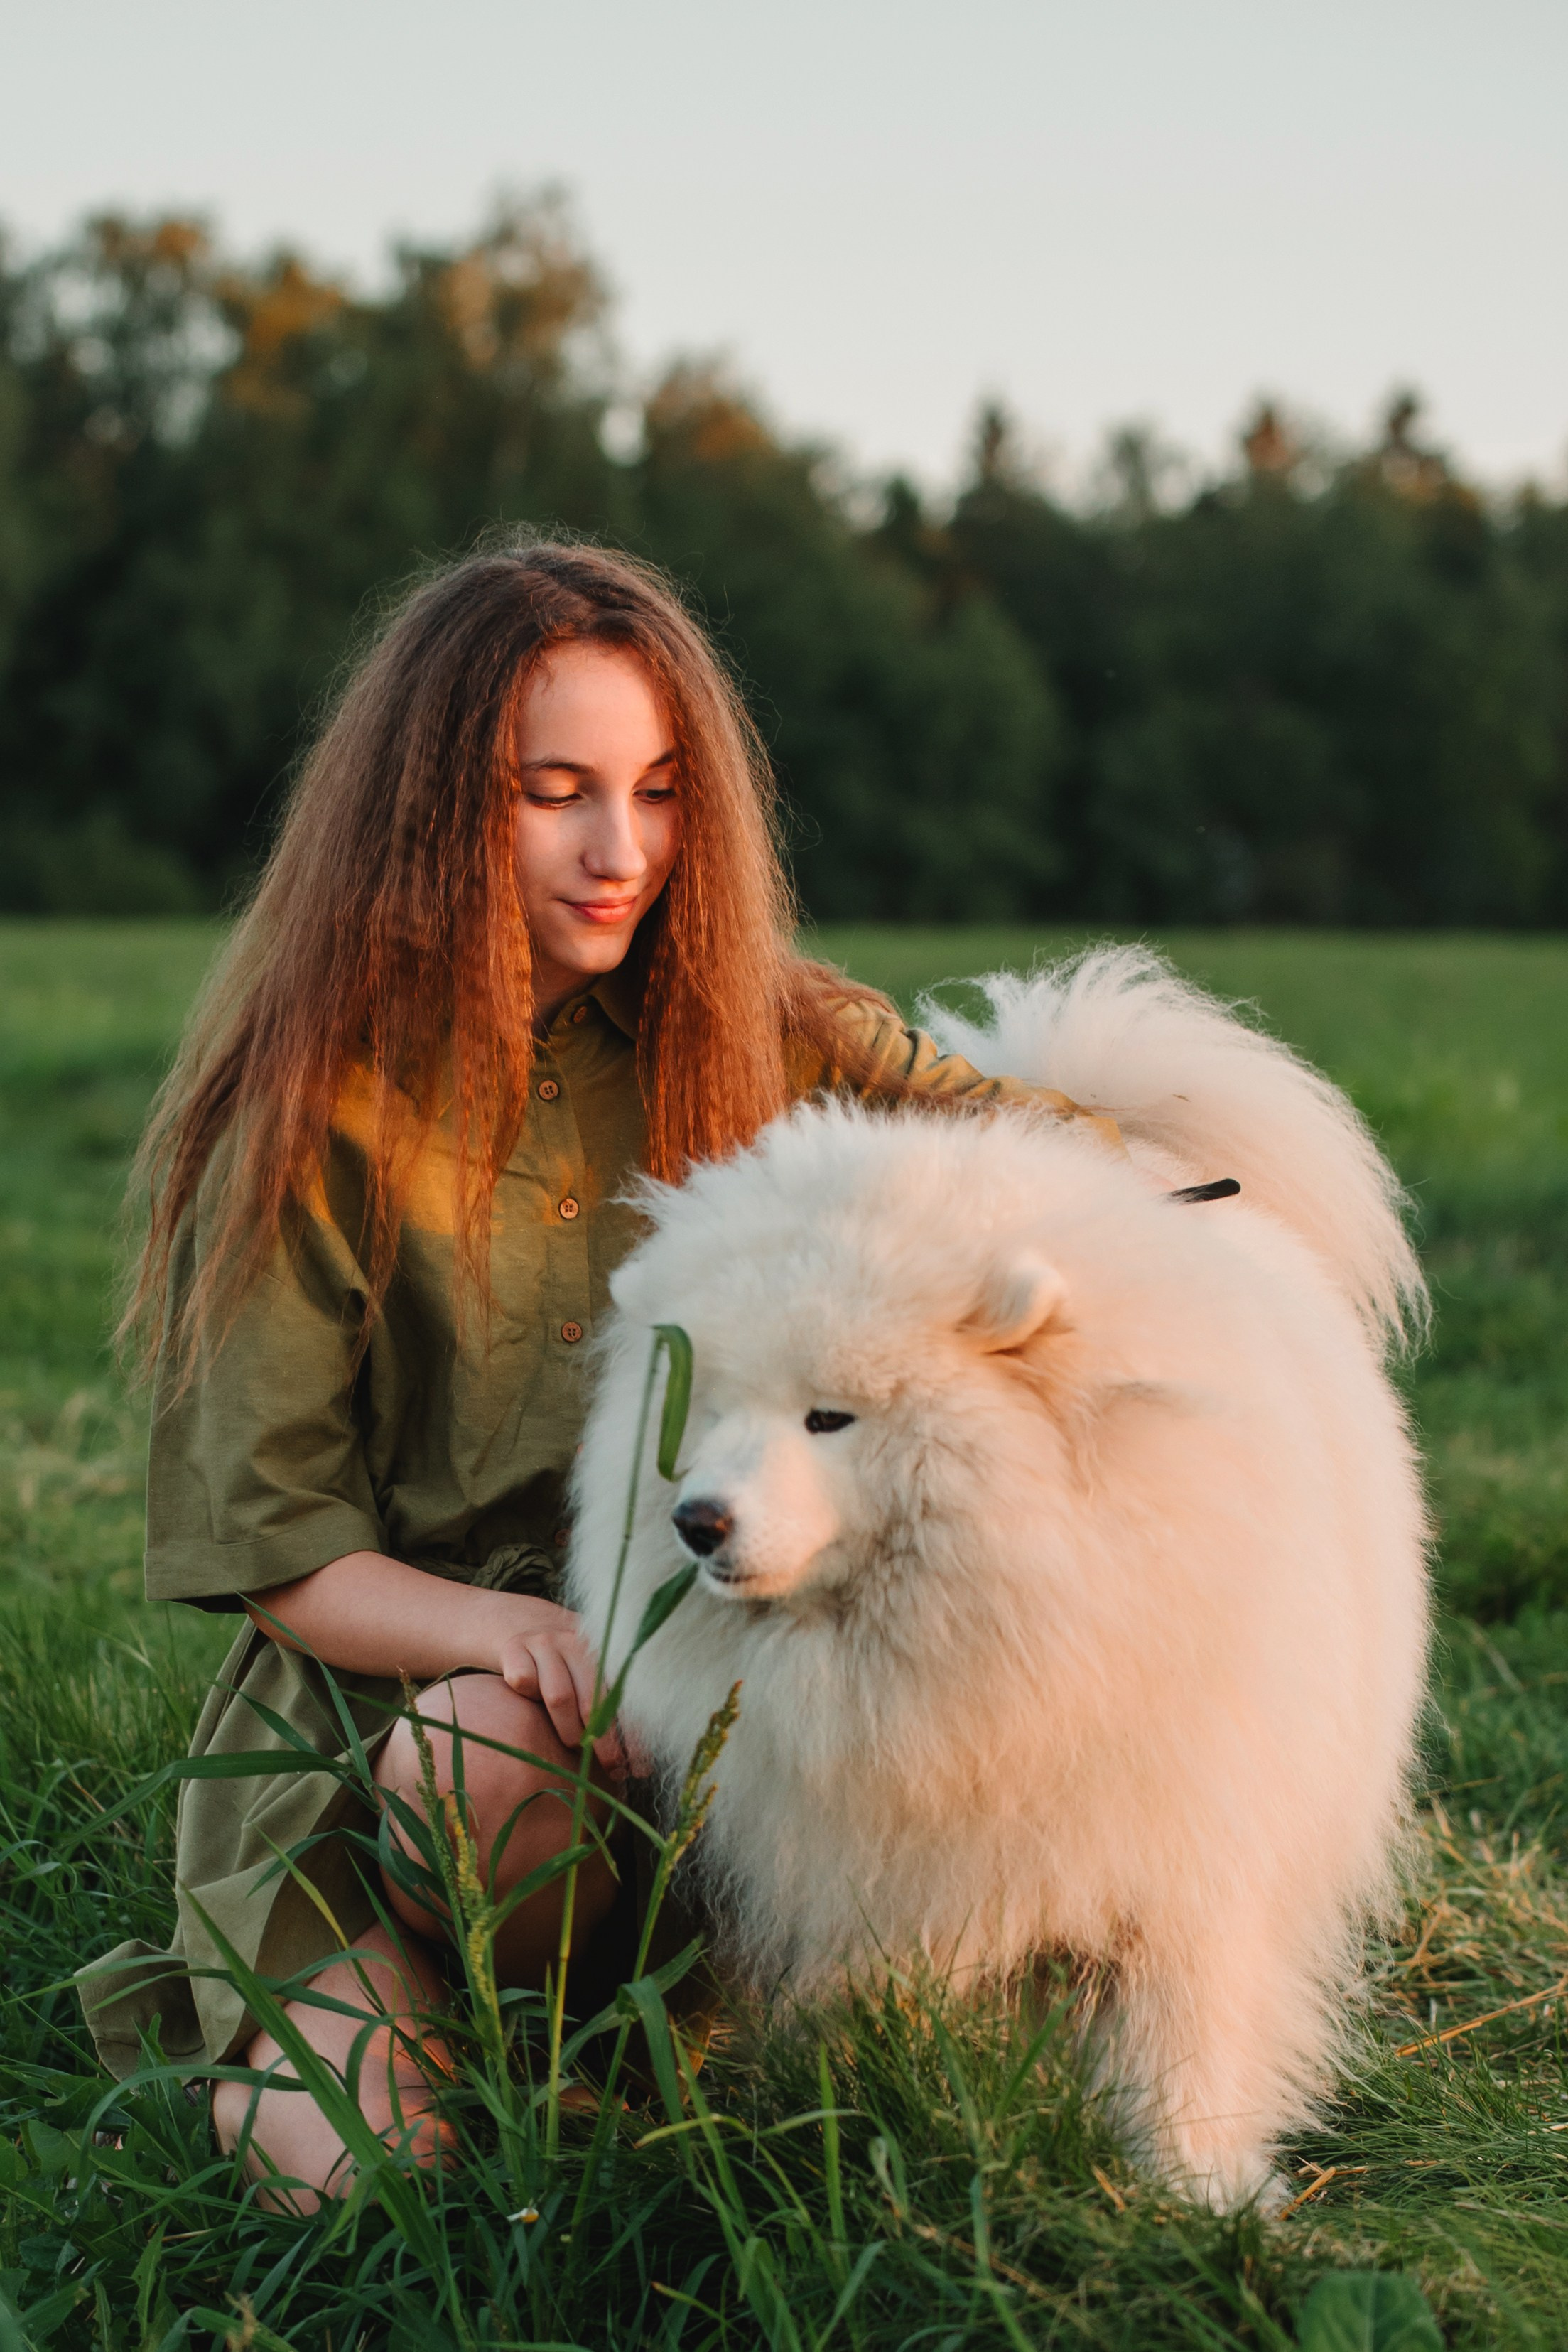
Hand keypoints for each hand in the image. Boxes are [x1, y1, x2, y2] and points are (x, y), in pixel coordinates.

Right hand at [488, 1595, 622, 1766]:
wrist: (526, 1627)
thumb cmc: (567, 1667)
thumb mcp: (593, 1680)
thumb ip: (613, 1712)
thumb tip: (639, 1765)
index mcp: (605, 1648)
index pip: (625, 1695)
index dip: (633, 1734)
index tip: (639, 1767)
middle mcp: (577, 1641)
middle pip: (594, 1700)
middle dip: (604, 1742)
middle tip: (611, 1767)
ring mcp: (545, 1641)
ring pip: (559, 1697)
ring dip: (568, 1730)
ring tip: (573, 1745)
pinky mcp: (515, 1648)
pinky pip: (524, 1682)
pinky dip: (529, 1698)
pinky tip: (533, 1705)